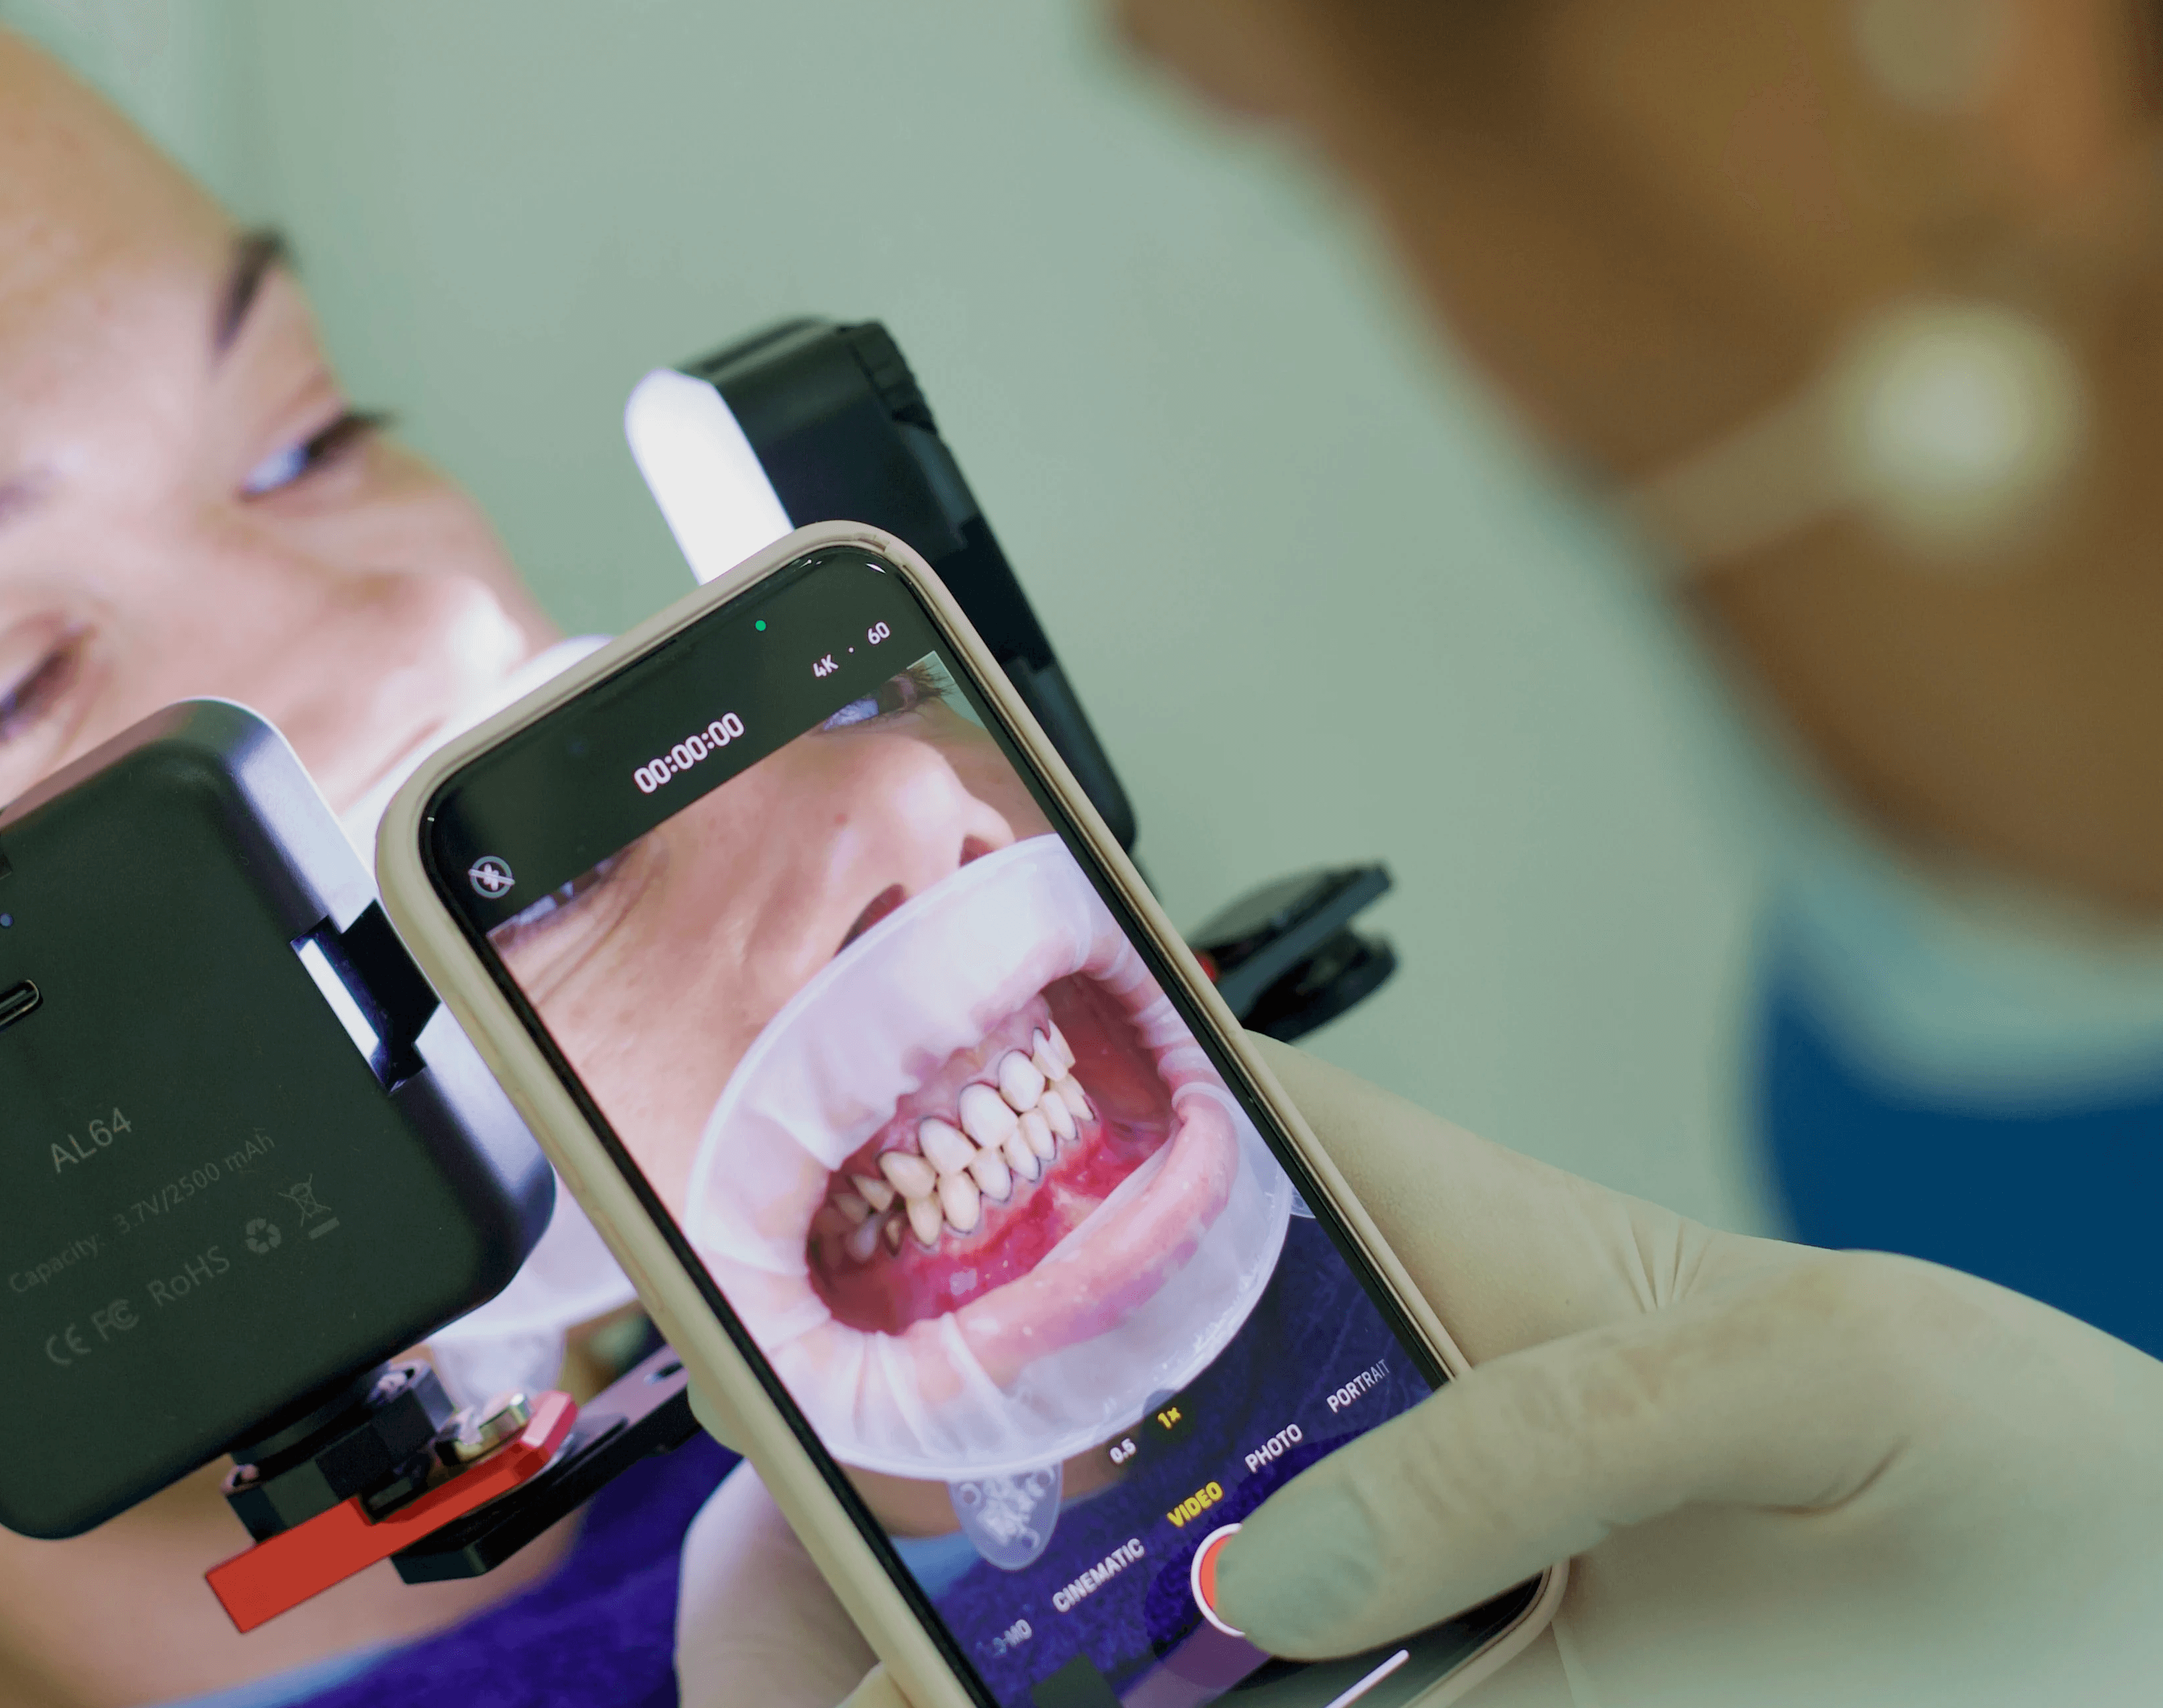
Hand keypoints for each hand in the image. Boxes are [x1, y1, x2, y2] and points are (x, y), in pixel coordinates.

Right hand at [675, 1037, 2162, 1706]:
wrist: (2130, 1646)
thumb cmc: (1999, 1466)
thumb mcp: (1800, 1378)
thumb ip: (1545, 1427)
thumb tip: (1284, 1571)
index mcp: (1420, 1245)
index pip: (1148, 1148)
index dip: (972, 1140)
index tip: (820, 1186)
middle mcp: (1355, 1416)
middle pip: (1071, 1406)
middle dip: (902, 1450)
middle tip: (769, 1528)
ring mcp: (1371, 1592)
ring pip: (1115, 1597)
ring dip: (963, 1634)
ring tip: (831, 1673)